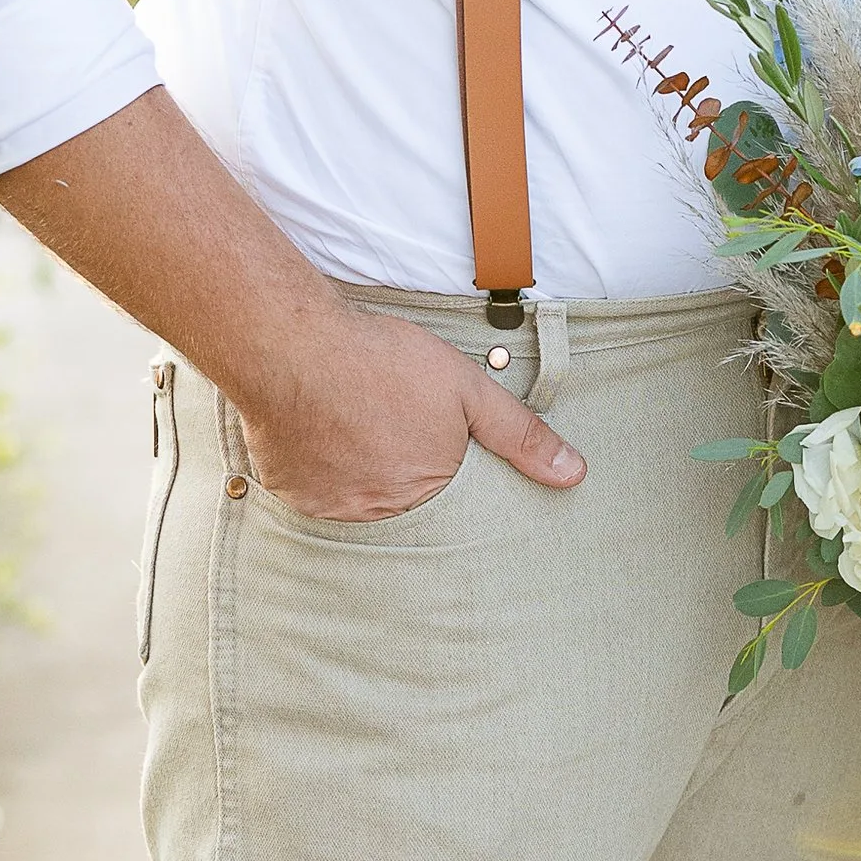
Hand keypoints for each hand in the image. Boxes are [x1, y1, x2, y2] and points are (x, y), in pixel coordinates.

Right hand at [241, 308, 584, 518]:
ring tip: (358, 428)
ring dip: (361, 475)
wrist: (293, 345)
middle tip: (389, 433)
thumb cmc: (382, 363)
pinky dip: (322, 470)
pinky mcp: (288, 492)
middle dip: (401, 476)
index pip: (451, 513)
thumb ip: (520, 435)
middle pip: (401, 508)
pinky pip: (312, 493)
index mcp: (425, 496)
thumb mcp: (468, 390)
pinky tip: (325, 432)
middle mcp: (376, 514)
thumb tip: (573, 473)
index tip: (431, 452)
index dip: (445, 479)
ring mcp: (328, 508)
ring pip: (355, 501)